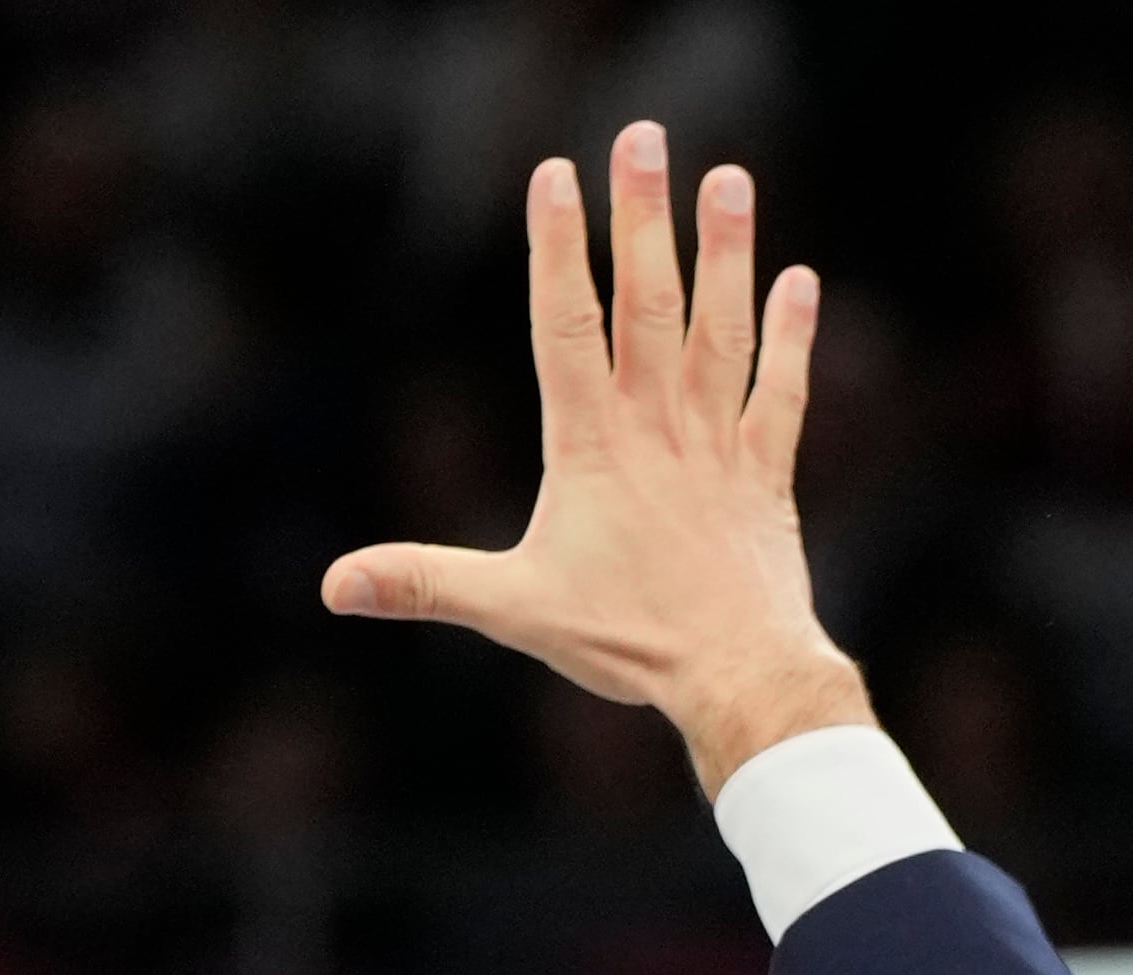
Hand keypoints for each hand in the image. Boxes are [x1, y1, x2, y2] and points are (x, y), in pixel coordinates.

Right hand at [320, 121, 867, 793]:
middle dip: (641, 219)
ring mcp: (716, 448)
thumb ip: (425, 583)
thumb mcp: (513, 610)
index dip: (558, 250)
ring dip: (725, 255)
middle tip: (642, 138)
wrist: (737, 679)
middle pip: (647, 306)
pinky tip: (799, 281)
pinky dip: (791, 340)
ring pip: (718, 334)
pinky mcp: (764, 478)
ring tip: (728, 179)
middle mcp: (657, 431)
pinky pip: (780, 396)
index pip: (566, 328)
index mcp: (591, 449)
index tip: (555, 175)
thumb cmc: (626, 646)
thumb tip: (333, 586)